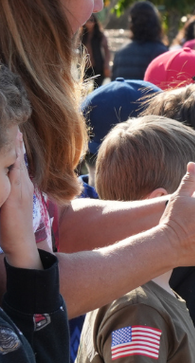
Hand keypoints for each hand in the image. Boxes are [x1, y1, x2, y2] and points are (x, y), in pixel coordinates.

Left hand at [0, 133, 39, 269]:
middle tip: (14, 119)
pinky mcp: (16, 193)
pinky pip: (14, 172)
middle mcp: (23, 182)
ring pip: (18, 160)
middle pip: (20, 155)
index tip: (14, 127)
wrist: (21, 243)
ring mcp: (21, 187)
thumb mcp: (9, 204)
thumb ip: (5, 191)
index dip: (16, 143)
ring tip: (13, 127)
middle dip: (17, 138)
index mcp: (22, 184)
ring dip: (16, 144)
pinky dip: (13, 159)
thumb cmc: (12, 226)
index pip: (19, 159)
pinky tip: (10, 150)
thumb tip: (1, 177)